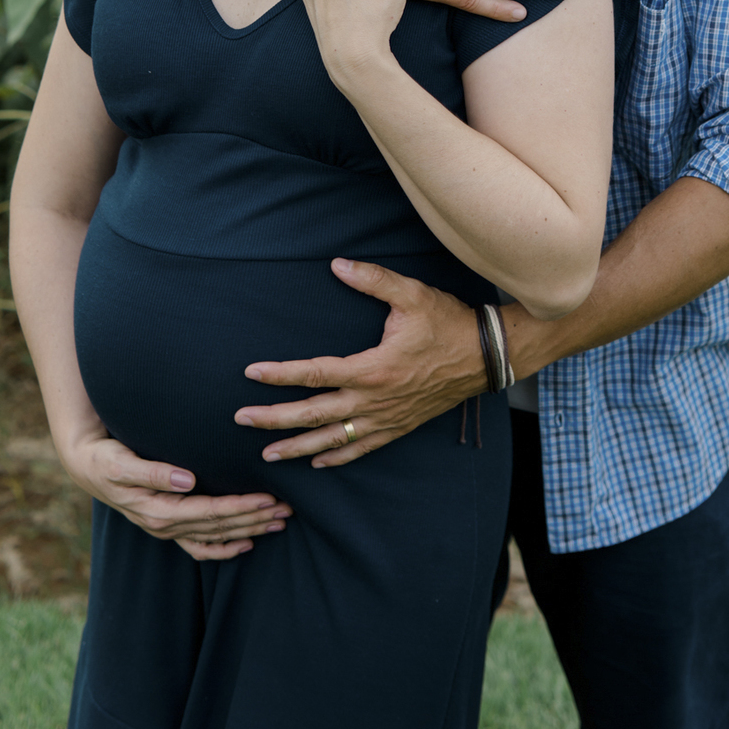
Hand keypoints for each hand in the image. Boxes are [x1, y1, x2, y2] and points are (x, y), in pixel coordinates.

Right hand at [61, 429, 290, 561]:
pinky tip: (246, 544)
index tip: (268, 498)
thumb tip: (186, 479)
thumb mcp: (122, 462)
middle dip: (254, 519)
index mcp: (158, 511)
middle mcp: (164, 525)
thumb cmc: (106, 458)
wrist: (87, 466)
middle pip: (218, 527)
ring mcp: (166, 528)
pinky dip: (223, 548)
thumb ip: (153, 472)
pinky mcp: (167, 524)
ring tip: (278, 522)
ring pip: (214, 536)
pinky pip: (199, 545)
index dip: (240, 508)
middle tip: (287, 509)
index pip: (209, 513)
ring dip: (248, 530)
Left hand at [234, 260, 486, 466]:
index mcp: (372, 368)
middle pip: (314, 414)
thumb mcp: (412, 294)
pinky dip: (337, 457)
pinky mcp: (399, 426)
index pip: (315, 374)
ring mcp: (387, 418)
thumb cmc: (448, 322)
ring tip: (268, 455)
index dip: (280, 375)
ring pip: (334, 439)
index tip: (251, 374)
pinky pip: (363, 447)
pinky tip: (318, 463)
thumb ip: (373, 279)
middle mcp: (375, 400)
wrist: (487, 356)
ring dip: (298, 447)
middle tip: (241, 421)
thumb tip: (337, 265)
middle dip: (274, 419)